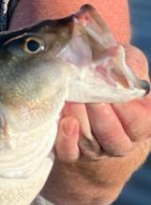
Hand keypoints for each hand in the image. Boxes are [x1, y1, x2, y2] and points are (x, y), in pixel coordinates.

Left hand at [54, 45, 150, 162]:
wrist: (91, 106)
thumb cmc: (114, 82)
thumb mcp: (126, 68)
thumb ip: (127, 62)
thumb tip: (115, 50)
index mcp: (141, 122)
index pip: (139, 122)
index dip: (125, 109)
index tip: (113, 91)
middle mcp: (121, 140)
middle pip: (113, 136)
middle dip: (101, 115)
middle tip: (89, 96)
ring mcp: (96, 150)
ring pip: (91, 144)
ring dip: (81, 121)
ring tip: (72, 100)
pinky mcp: (73, 153)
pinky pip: (70, 154)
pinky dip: (67, 140)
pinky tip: (64, 122)